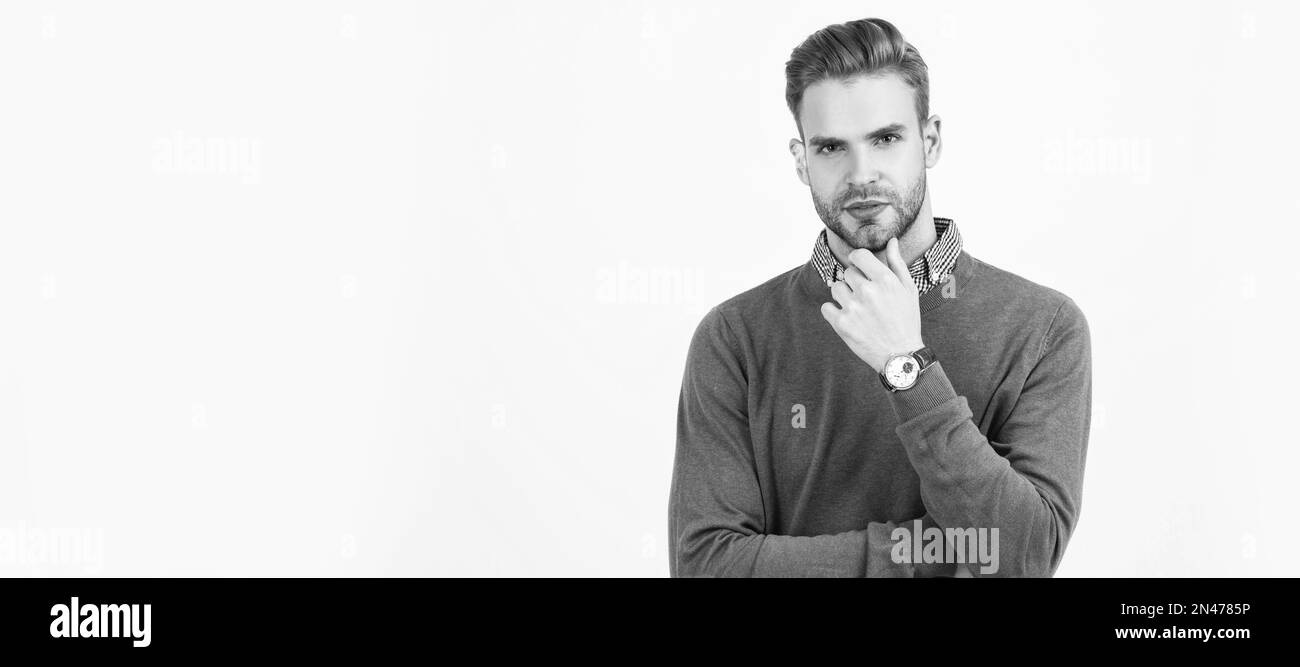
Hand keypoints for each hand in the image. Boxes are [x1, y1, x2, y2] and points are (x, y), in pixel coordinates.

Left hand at [819, 237, 924, 372]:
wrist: (900, 355)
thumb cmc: (906, 320)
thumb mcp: (908, 290)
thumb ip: (897, 263)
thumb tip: (891, 241)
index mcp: (885, 280)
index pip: (858, 256)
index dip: (858, 261)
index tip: (861, 270)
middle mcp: (867, 291)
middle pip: (847, 273)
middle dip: (855, 282)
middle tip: (867, 299)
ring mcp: (853, 307)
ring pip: (836, 288)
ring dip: (844, 296)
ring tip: (859, 309)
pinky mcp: (841, 324)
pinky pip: (826, 307)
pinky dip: (834, 312)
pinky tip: (848, 319)